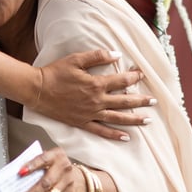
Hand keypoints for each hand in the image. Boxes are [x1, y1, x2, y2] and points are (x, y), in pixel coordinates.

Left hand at [15, 147, 79, 191]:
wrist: (74, 174)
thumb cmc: (54, 165)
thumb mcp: (47, 158)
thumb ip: (34, 163)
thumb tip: (16, 176)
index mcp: (56, 155)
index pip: (43, 159)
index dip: (32, 166)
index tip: (20, 173)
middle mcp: (63, 168)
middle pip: (46, 183)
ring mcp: (67, 183)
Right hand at [35, 50, 155, 140]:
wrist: (37, 90)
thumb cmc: (55, 72)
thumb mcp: (76, 59)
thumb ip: (97, 56)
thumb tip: (117, 54)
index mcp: (96, 84)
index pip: (121, 81)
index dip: (133, 77)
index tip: (142, 75)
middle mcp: (96, 101)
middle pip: (124, 101)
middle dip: (141, 101)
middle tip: (154, 101)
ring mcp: (90, 114)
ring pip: (117, 118)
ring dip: (134, 119)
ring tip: (148, 120)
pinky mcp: (82, 123)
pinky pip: (102, 131)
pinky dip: (114, 135)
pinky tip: (126, 137)